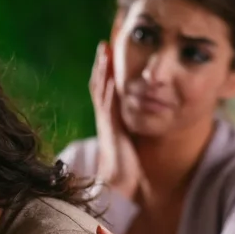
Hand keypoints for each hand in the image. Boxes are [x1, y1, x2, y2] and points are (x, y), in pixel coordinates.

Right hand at [90, 42, 144, 199]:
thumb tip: (135, 127)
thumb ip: (128, 134)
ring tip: (105, 52)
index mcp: (109, 122)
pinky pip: (109, 106)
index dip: (105, 72)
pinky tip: (113, 77)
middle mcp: (105, 120)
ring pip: (101, 92)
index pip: (104, 91)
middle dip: (101, 65)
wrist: (116, 189)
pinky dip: (110, 90)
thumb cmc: (123, 172)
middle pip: (99, 86)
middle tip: (104, 44)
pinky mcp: (111, 131)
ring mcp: (106, 124)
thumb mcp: (127, 146)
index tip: (108, 54)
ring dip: (103, 71)